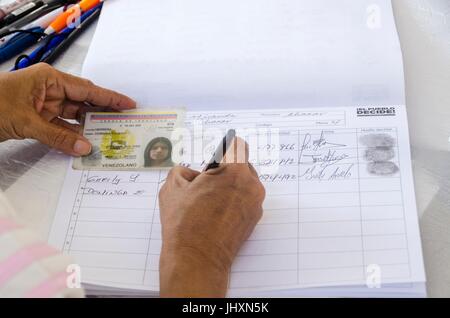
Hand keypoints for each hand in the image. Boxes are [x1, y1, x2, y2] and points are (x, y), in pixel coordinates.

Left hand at [0, 63, 135, 155]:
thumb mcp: (26, 121)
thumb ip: (57, 136)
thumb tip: (84, 147)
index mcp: (49, 79)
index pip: (87, 88)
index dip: (110, 97)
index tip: (128, 104)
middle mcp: (49, 89)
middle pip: (83, 102)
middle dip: (102, 112)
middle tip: (123, 122)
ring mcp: (44, 104)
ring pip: (73, 116)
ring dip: (88, 127)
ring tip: (109, 136)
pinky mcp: (37, 118)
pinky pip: (61, 127)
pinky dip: (72, 136)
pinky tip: (84, 143)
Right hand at [158, 137, 264, 296]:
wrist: (196, 259)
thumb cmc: (185, 223)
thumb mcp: (173, 186)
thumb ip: (183, 170)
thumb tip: (193, 174)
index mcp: (235, 172)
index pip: (238, 145)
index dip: (224, 148)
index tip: (215, 155)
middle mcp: (252, 186)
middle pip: (242, 165)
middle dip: (226, 169)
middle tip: (206, 181)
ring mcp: (255, 205)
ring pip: (244, 184)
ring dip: (230, 185)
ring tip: (209, 198)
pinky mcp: (254, 220)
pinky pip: (245, 201)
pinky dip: (234, 201)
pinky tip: (215, 212)